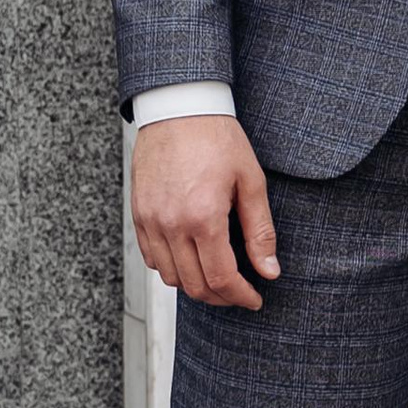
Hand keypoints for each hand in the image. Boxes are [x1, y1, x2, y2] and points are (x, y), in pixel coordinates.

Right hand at [131, 114, 279, 308]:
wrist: (179, 108)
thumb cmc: (217, 138)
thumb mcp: (251, 181)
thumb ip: (260, 231)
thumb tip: (270, 271)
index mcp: (203, 217)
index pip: (221, 278)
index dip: (240, 296)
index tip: (255, 299)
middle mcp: (171, 224)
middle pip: (194, 285)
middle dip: (221, 297)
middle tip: (240, 292)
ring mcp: (150, 220)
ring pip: (170, 277)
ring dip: (196, 285)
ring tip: (218, 277)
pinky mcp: (138, 214)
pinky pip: (152, 258)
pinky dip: (172, 268)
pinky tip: (192, 259)